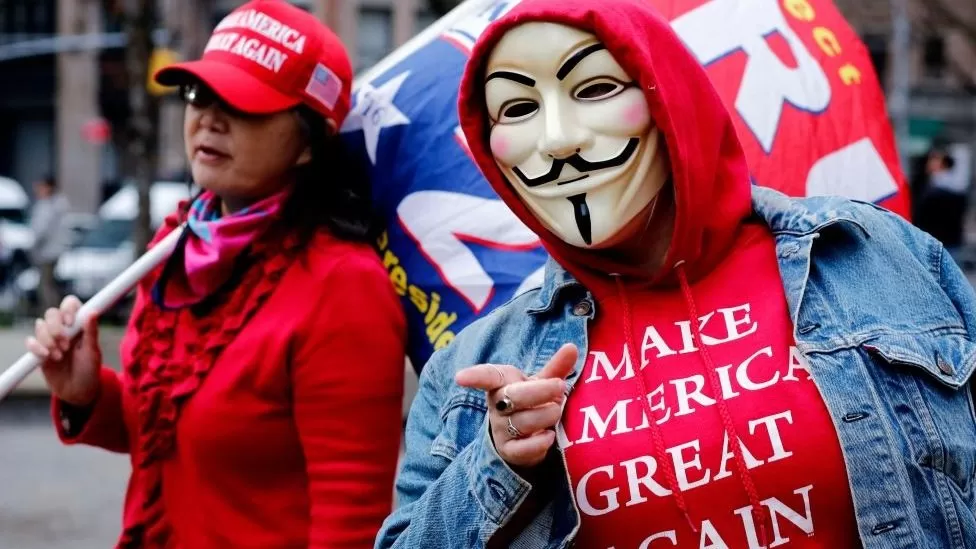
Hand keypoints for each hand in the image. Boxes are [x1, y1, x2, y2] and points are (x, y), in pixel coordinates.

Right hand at [25, 296, 102, 406]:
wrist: (78, 391)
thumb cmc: (89, 369)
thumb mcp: (93, 352)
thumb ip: (91, 332)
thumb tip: (93, 312)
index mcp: (79, 325)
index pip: (70, 304)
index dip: (68, 309)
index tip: (71, 322)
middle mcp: (64, 329)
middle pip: (52, 313)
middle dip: (56, 327)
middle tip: (65, 344)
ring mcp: (50, 339)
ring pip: (40, 326)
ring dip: (48, 340)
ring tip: (60, 355)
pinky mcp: (39, 351)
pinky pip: (31, 341)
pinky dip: (36, 347)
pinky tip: (47, 356)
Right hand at [455, 343, 577, 468]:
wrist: (525, 439)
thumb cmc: (531, 403)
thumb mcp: (542, 383)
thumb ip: (556, 368)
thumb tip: (572, 347)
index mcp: (501, 383)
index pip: (487, 377)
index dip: (474, 376)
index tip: (460, 378)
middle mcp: (497, 406)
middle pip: (513, 397)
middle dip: (540, 391)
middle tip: (560, 387)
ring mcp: (501, 429)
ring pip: (522, 422)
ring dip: (546, 415)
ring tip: (557, 411)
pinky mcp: (509, 451)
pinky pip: (522, 448)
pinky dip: (539, 442)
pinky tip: (549, 436)